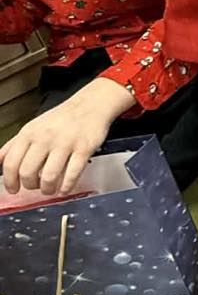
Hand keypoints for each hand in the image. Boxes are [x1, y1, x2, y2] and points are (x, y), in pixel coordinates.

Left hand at [0, 77, 131, 195]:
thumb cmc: (62, 118)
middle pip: (28, 173)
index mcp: (29, 133)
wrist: (90, 105)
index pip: (11, 163)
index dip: (10, 181)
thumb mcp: (33, 127)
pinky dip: (66, 187)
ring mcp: (65, 143)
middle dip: (30, 186)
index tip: (13, 189)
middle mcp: (45, 138)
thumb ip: (14, 144)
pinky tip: (65, 188)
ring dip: (48, 190)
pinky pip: (72, 174)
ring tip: (50, 189)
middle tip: (35, 187)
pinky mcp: (84, 149)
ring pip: (49, 177)